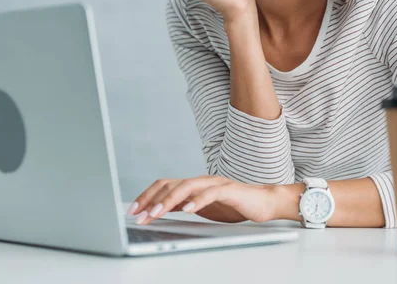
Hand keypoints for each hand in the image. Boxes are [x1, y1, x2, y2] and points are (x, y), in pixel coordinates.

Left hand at [127, 175, 276, 224]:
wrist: (264, 202)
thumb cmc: (234, 205)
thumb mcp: (202, 208)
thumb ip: (184, 206)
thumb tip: (160, 211)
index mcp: (193, 185)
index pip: (164, 185)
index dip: (146, 196)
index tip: (133, 210)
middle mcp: (200, 181)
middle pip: (170, 184)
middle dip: (151, 199)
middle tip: (138, 215)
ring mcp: (214, 183)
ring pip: (186, 186)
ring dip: (168, 200)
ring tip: (156, 212)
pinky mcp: (229, 190)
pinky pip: (211, 193)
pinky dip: (197, 201)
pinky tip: (187, 209)